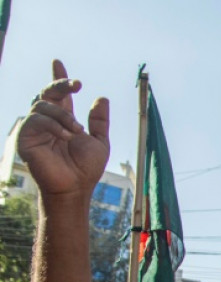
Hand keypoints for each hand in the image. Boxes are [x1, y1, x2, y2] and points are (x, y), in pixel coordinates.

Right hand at [17, 60, 109, 202]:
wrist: (75, 187)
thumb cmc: (86, 168)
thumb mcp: (99, 141)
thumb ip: (99, 121)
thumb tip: (101, 98)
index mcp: (64, 120)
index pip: (59, 95)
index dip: (58, 78)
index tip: (58, 62)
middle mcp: (48, 121)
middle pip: (48, 93)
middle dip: (60, 84)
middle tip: (76, 84)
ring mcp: (35, 129)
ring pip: (43, 106)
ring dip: (63, 115)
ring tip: (76, 131)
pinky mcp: (25, 137)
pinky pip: (36, 120)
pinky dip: (54, 125)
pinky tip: (66, 135)